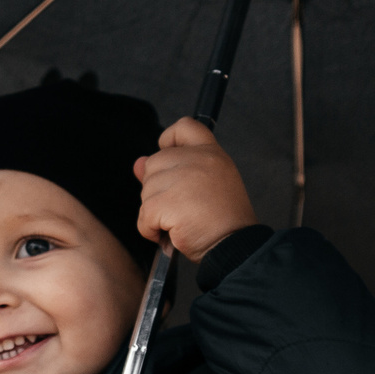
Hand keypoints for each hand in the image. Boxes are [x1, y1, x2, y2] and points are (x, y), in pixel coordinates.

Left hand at [134, 117, 257, 258]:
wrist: (235, 247)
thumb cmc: (223, 222)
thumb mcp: (203, 187)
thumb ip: (171, 169)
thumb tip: (138, 163)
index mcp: (211, 154)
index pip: (185, 126)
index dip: (168, 140)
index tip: (168, 158)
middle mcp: (198, 160)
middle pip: (154, 163)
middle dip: (158, 190)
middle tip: (181, 209)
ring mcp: (183, 178)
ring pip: (146, 191)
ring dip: (154, 213)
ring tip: (179, 223)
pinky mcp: (169, 202)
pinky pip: (144, 215)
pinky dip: (150, 229)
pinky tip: (170, 234)